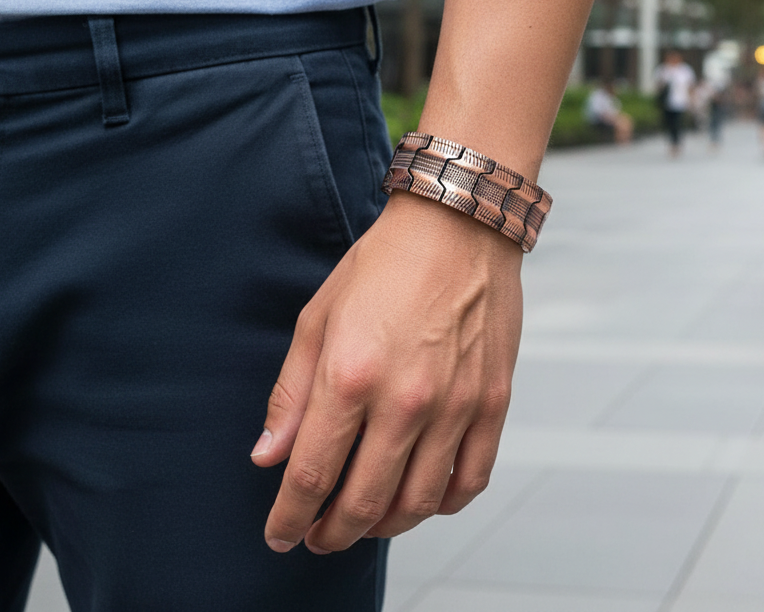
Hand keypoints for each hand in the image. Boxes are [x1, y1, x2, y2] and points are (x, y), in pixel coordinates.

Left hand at [251, 190, 523, 553]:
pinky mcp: (493, 401)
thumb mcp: (319, 316)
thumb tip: (270, 455)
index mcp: (351, 375)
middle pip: (363, 503)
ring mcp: (456, 404)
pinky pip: (471, 479)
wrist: (458, 225)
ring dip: (384, 526)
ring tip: (364, 521)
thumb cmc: (385, 263)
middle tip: (317, 537)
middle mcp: (406, 399)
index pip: (311, 475)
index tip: (279, 533)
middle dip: (331, 534)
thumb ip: (293, 391)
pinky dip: (444, 504)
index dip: (288, 517)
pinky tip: (423, 498)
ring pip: (418, 503)